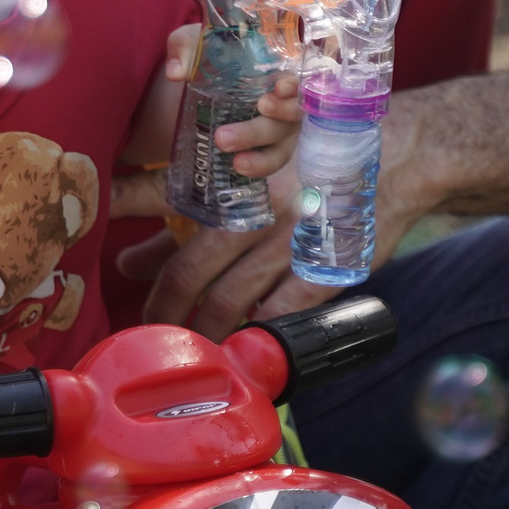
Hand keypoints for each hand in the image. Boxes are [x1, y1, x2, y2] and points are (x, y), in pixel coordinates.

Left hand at [122, 93, 439, 336]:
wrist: (394, 153)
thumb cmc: (310, 161)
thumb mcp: (243, 174)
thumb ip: (181, 215)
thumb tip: (130, 263)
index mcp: (230, 178)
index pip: (161, 200)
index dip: (134, 240)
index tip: (115, 273)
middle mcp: (253, 208)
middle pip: (189, 271)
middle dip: (162, 312)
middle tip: (149, 335)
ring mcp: (289, 241)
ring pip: (228, 301)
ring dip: (203, 334)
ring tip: (189, 353)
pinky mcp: (324, 268)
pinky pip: (281, 316)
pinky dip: (256, 339)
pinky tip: (242, 355)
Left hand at [168, 25, 304, 181]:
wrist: (198, 80)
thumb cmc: (209, 55)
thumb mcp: (195, 42)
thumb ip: (184, 48)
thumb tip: (176, 73)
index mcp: (275, 68)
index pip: (296, 78)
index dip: (293, 86)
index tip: (278, 89)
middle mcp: (285, 99)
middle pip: (287, 118)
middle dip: (259, 129)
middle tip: (226, 135)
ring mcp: (280, 126)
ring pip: (282, 145)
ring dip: (262, 156)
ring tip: (236, 162)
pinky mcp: (269, 147)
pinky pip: (273, 161)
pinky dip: (260, 167)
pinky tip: (238, 168)